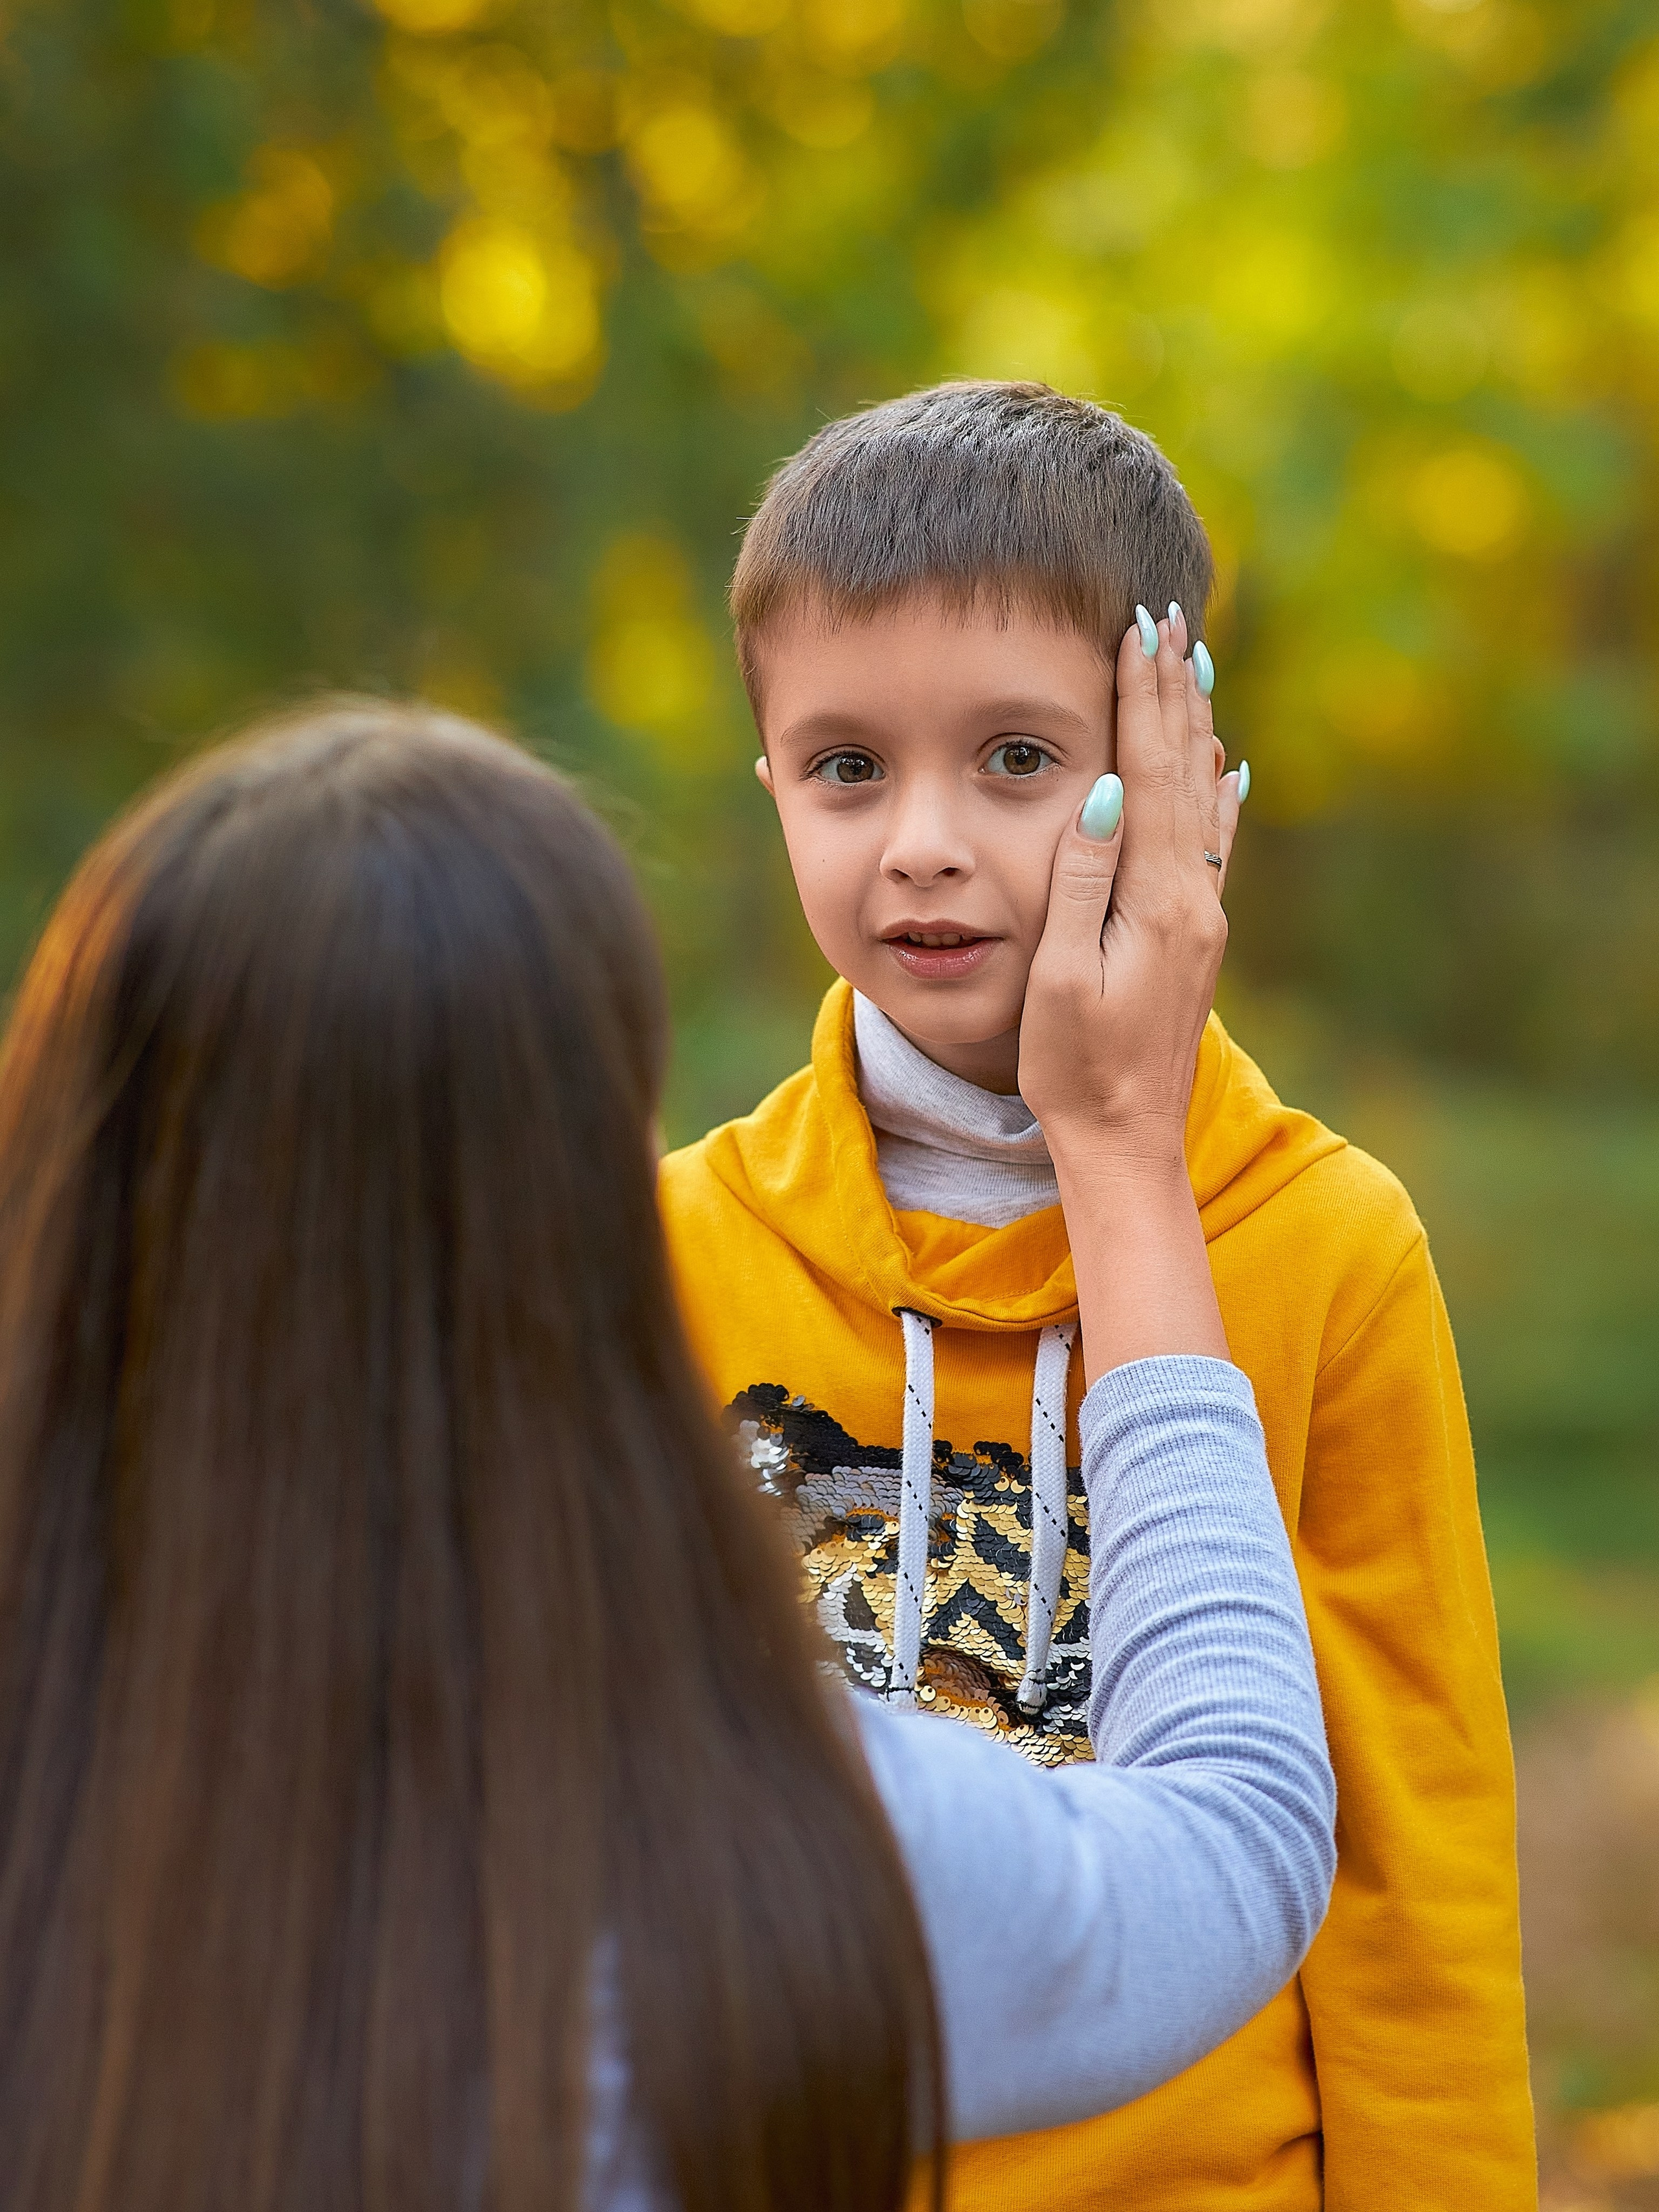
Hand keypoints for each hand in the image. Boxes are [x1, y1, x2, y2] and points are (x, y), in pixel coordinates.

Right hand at [1018, 605, 1241, 1180]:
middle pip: (1184, 774)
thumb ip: (1083, 880)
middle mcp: (1193, 901)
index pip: (1150, 775)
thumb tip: (1107, 792)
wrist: (1127, 1141)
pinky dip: (1216, 796)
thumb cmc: (1074, 1068)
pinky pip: (1210, 846)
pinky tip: (1228, 770)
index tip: (1136, 630)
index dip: (1140, 700)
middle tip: (1166, 619)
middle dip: (1171, 694)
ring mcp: (1201, 921)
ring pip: (1201, 801)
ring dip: (1194, 729)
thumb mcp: (1063, 975)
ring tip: (1194, 666)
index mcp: (1156, 902)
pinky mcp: (1195, 942)